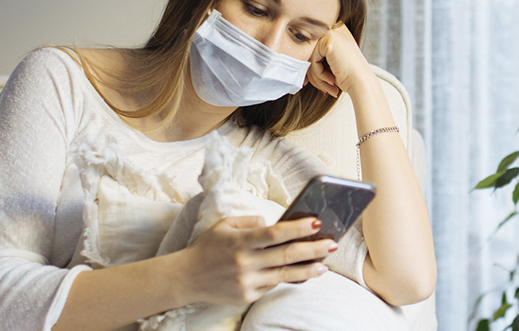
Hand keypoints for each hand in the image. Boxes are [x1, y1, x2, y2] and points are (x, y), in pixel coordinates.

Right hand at [174, 216, 336, 305]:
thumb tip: (274, 223)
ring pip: (285, 275)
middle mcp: (245, 262)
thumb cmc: (207, 247)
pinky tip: (301, 273)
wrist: (185, 278)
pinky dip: (287, 279)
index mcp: (240, 241)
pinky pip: (272, 286)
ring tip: (324, 264)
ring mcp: (247, 282)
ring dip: (308, 269)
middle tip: (332, 244)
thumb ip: (249, 222)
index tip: (317, 222)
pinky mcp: (247, 297)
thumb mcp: (224, 225)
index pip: (275, 233)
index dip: (298, 228)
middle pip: (287, 255)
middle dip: (313, 249)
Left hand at [306, 24, 374, 97]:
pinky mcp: (328, 40)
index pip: (313, 47)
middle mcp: (334, 27)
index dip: (312, 67)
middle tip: (322, 88)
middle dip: (313, 73)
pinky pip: (313, 60)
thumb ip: (315, 56)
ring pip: (310, 56)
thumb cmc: (348, 76)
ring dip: (316, 77)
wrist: (362, 84)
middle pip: (310, 51)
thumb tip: (296, 62)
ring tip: (328, 87)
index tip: (313, 82)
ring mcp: (332, 32)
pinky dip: (319, 74)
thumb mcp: (330, 62)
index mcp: (336, 30)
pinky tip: (331, 80)